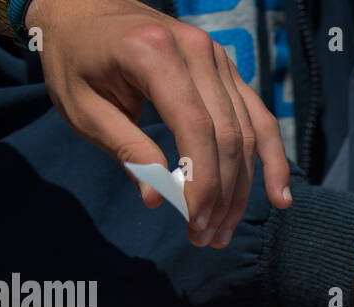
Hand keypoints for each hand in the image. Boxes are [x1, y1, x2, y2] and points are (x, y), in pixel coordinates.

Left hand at [27, 0, 291, 247]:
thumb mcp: (83, 107)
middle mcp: (197, 51)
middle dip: (221, 195)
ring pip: (247, 133)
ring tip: (224, 230)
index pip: (195, 128)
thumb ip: (125, 149)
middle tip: (206, 238)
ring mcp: (218, 57)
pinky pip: (258, 117)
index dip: (201, 182)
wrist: (83, 9)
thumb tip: (158, 200)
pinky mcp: (227, 69)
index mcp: (155, 53)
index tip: (193, 223)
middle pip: (228, 136)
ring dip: (241, 189)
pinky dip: (271, 159)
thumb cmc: (75, 59)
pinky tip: (278, 196)